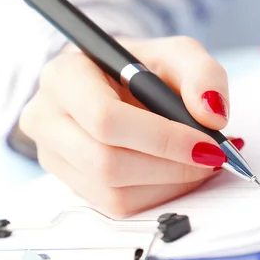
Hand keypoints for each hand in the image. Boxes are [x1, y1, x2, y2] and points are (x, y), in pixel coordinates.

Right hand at [20, 36, 242, 215]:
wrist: (113, 81)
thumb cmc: (141, 66)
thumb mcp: (177, 54)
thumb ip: (203, 74)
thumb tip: (213, 117)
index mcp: (64, 76)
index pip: (105, 118)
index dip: (161, 138)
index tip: (207, 143)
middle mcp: (46, 117)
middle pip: (105, 162)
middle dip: (169, 166)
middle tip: (211, 157)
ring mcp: (52, 155)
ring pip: (111, 192)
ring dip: (167, 184)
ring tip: (199, 163)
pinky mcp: (69, 181)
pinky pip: (114, 205)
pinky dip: (156, 194)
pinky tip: (176, 173)